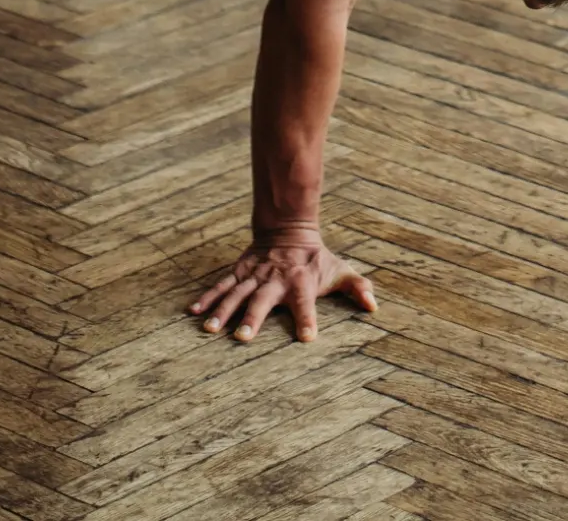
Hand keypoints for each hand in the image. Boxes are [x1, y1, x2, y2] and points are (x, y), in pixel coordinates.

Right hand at [188, 226, 375, 342]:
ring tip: (209, 329)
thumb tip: (373, 307)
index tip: (306, 338)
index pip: (306, 303)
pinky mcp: (240, 271)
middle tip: (242, 337)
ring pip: (237, 293)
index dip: (307, 319)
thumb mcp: (339, 270)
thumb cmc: (316, 259)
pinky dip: (207, 297)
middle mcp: (275, 280)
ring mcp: (255, 275)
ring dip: (223, 310)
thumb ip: (357, 288)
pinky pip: (221, 285)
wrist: (288, 228)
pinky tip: (193, 312)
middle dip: (253, 318)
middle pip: (263, 300)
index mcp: (300, 282)